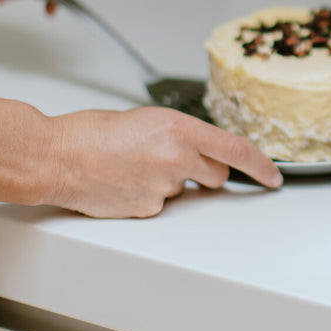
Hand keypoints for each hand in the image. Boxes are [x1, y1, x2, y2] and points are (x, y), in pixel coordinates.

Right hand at [0, 95, 282, 217]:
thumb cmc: (92, 132)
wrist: (56, 156)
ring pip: (186, 191)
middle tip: (172, 162)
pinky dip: (150, 197)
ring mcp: (164, 186)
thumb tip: (197, 150)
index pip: (237, 151)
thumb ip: (181, 136)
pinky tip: (126, 184)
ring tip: (136, 169)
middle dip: (205, 173)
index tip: (273, 177)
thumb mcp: (148, 120)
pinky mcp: (148, 209)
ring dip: (173, 183)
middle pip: (216, 175)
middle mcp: (178, 157)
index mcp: (181, 129)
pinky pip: (162, 205)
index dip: (262, 166)